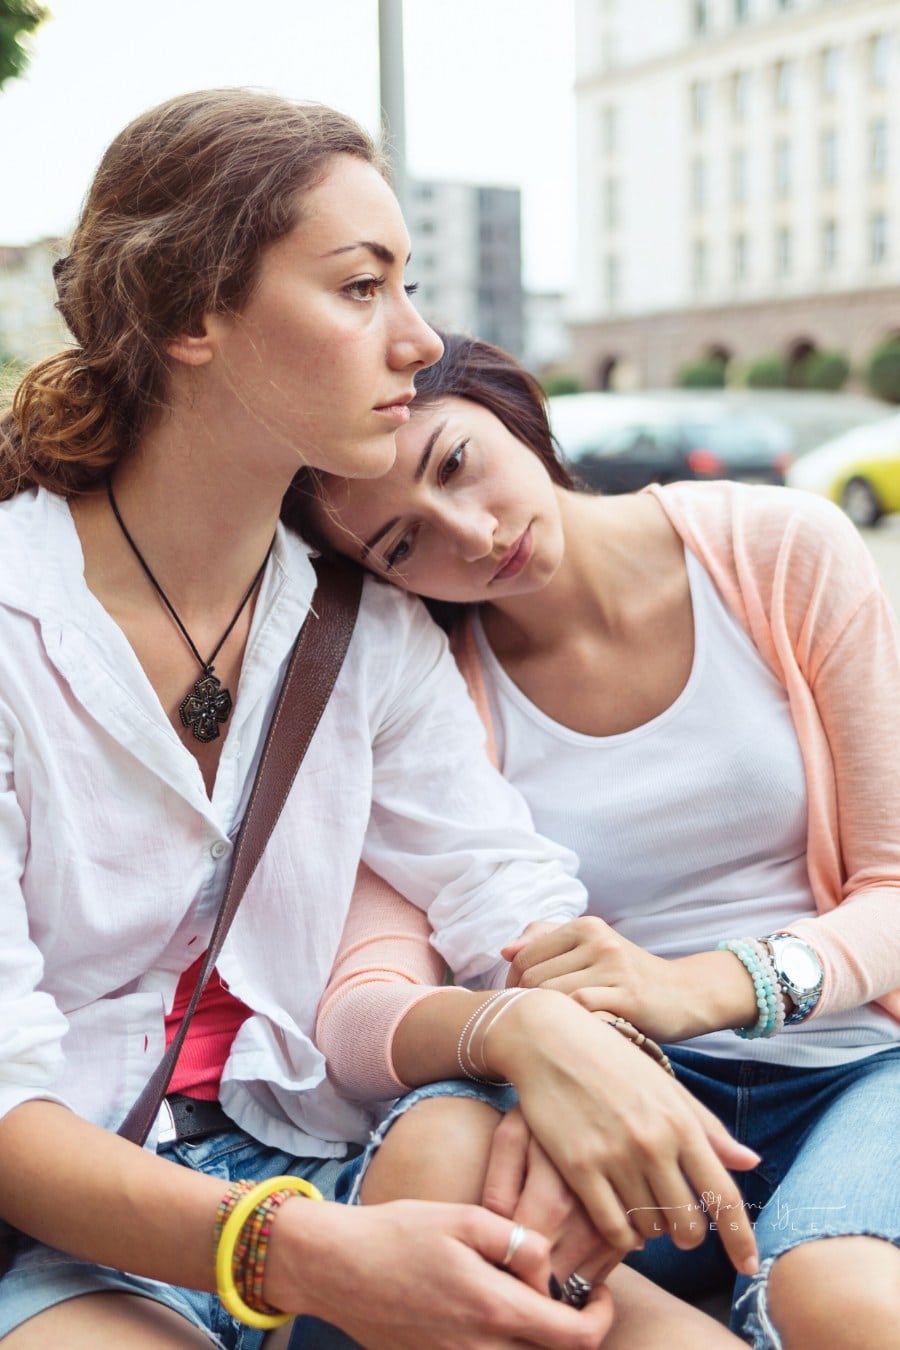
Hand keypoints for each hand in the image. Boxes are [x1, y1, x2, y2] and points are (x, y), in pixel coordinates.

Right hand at [267, 1197, 613, 1348]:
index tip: (599, 1291)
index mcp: (494, 1310)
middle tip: (571, 1297)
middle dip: (574, 1333)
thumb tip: (549, 1263)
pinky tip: (496, 1315)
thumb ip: (517, 1241)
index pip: (577, 1337)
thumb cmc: (399, 1234)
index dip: (601, 1316)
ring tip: (533, 1304)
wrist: (336, 1268)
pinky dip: (505, 1345)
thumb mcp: (463, 1217)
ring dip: (539, 1341)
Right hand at [481, 989, 759, 1276]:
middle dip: (688, 1234)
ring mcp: (614, 1157)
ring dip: (652, 1229)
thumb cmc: (612, 1060)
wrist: (550, 1041)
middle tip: (678, 1227)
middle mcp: (653, 1143)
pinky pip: (612, 1227)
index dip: (741, 1238)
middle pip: (688, 1224)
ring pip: (650, 1228)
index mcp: (681, 1122)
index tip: (748, 1267)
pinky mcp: (578, 1167)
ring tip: (642, 1208)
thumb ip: (708, 1129)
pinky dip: (622, 1235)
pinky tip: (620, 1221)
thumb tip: (752, 1162)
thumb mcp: (666, 1087)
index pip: (724, 1194)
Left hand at [504, 917, 702, 1041]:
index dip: (514, 984)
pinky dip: (571, 1023)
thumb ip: (546, 940)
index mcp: (586, 926)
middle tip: (538, 1023)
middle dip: (527, 1003)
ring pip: (552, 994)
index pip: (525, 956)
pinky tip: (576, 1033)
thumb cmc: (627, 975)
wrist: (685, 993)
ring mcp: (614, 968)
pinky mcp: (628, 997)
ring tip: (556, 1030)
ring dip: (548, 1017)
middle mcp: (599, 941)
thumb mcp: (591, 947)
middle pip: (534, 978)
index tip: (523, 1005)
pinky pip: (580, 1009)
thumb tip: (506, 951)